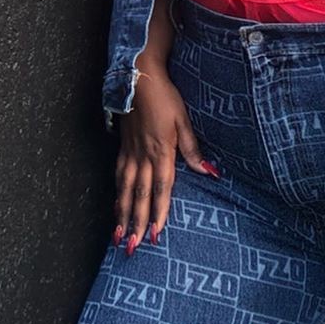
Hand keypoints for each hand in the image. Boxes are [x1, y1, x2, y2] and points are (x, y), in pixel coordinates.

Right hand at [112, 65, 218, 254]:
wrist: (137, 76)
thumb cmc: (164, 97)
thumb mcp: (183, 120)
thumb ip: (192, 149)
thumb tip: (209, 172)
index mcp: (160, 151)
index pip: (160, 189)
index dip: (157, 213)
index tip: (154, 234)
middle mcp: (142, 156)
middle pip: (138, 195)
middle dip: (135, 223)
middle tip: (131, 246)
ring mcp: (129, 152)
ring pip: (124, 189)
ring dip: (121, 213)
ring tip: (118, 235)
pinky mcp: (122, 145)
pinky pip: (118, 174)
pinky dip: (116, 193)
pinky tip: (115, 203)